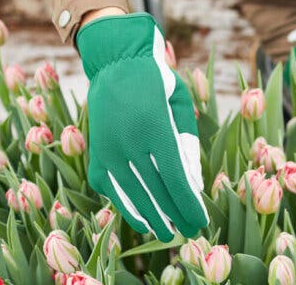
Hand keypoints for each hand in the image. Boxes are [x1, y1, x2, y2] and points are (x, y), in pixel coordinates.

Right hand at [76, 13, 208, 239]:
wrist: (116, 61)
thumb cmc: (158, 81)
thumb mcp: (181, 103)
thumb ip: (188, 142)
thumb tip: (193, 183)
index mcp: (156, 127)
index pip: (176, 179)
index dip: (188, 205)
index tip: (200, 222)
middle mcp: (130, 141)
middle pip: (155, 191)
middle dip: (175, 216)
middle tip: (189, 232)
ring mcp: (108, 148)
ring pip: (130, 194)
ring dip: (150, 217)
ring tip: (166, 233)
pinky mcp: (95, 151)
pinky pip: (108, 186)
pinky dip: (123, 204)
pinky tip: (139, 218)